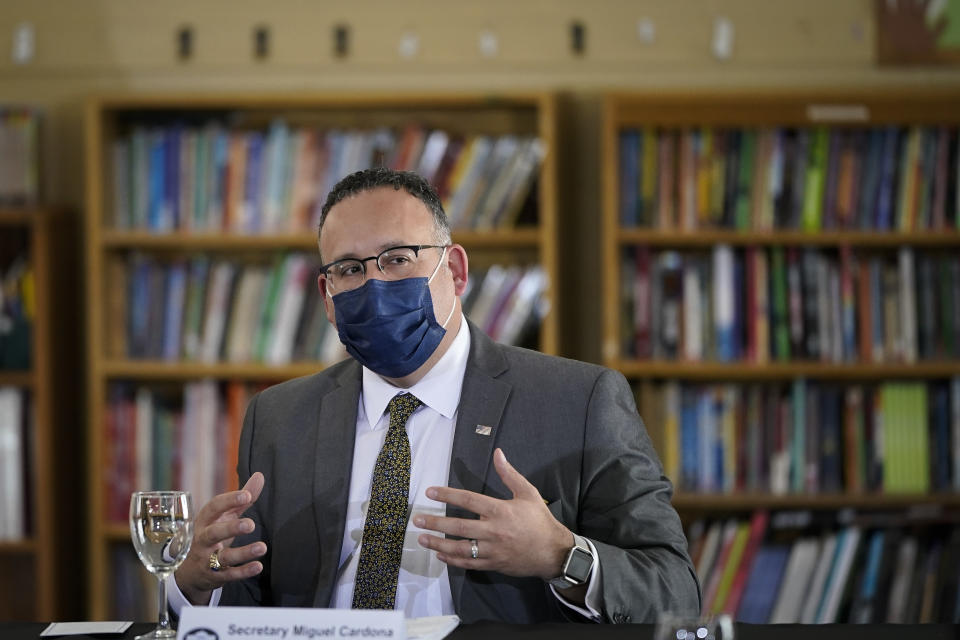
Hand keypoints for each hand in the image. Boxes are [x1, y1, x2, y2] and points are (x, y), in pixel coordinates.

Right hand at [174, 472, 267, 604]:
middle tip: (250, 524)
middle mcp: (203, 540)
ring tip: (262, 547)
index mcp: (205, 521)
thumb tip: (260, 475)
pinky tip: (258, 566)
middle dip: (230, 528)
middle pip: (213, 533)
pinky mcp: (214, 576)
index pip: (213, 508)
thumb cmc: (211, 534)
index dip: (228, 500)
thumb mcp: (223, 516)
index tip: (246, 495)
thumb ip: (242, 499)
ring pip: (222, 557)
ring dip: (243, 553)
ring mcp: (207, 559)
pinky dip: (243, 572)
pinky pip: (228, 575)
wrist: (189, 571)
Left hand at [415, 448, 571, 579]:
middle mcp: (494, 531)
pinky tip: (440, 555)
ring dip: (439, 544)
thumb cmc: (539, 520)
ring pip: (461, 548)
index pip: (469, 500)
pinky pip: (469, 563)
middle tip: (417, 520)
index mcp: (501, 510)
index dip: (448, 495)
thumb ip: (509, 474)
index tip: (431, 492)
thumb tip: (498, 453)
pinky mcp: (493, 564)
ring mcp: (493, 550)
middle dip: (436, 523)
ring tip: (422, 539)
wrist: (553, 552)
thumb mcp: (528, 493)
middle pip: (459, 526)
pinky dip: (453, 560)